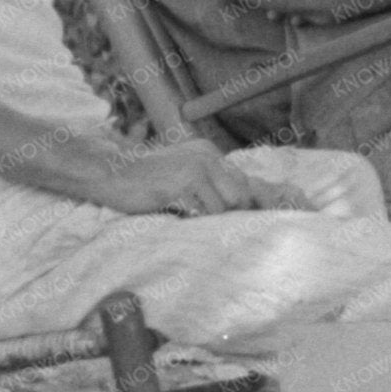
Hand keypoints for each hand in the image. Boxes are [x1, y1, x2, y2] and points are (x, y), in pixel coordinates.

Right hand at [103, 143, 312, 216]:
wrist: (108, 171)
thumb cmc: (142, 181)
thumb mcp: (180, 173)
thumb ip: (206, 184)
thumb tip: (235, 205)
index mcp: (210, 153)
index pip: (244, 180)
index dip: (261, 202)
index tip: (281, 217)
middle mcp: (207, 157)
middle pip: (241, 194)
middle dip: (239, 217)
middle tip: (236, 237)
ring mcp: (195, 169)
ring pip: (226, 205)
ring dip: (215, 222)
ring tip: (201, 231)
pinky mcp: (181, 184)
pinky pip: (203, 212)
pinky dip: (199, 224)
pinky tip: (186, 226)